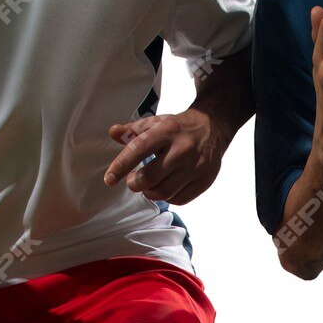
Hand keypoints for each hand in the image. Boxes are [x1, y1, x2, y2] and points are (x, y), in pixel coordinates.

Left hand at [103, 110, 227, 203]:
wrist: (213, 128)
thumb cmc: (178, 127)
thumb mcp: (155, 122)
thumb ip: (133, 130)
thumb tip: (113, 133)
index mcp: (168, 131)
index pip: (139, 150)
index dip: (121, 166)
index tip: (109, 179)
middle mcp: (183, 149)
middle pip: (150, 178)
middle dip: (134, 183)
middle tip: (132, 181)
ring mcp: (196, 167)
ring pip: (164, 192)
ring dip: (149, 192)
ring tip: (148, 185)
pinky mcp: (204, 181)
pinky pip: (179, 199)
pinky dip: (167, 197)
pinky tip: (164, 187)